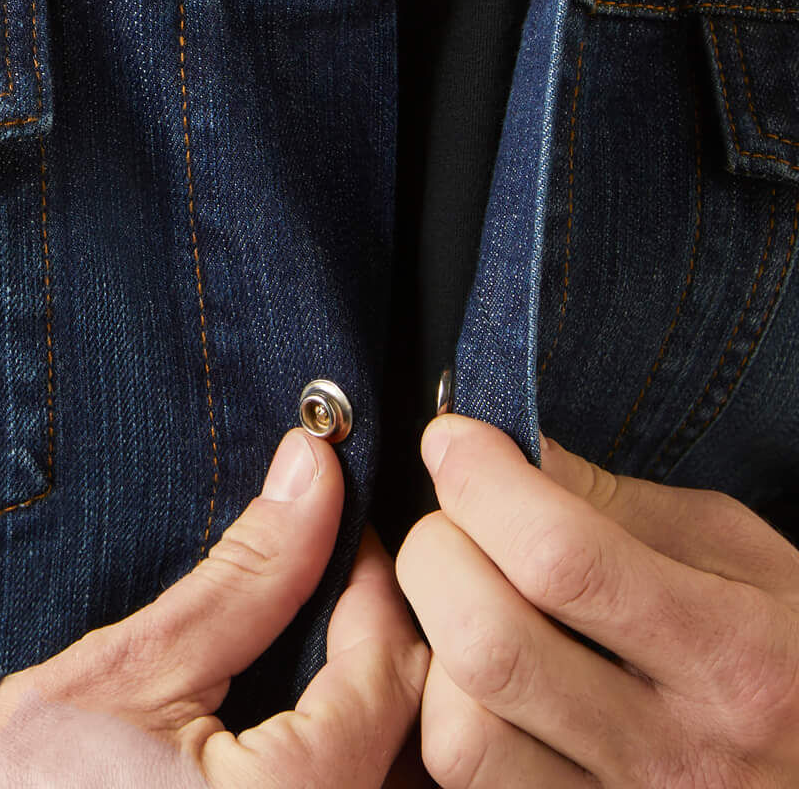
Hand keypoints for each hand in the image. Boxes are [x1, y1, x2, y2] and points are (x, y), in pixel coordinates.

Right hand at [0, 427, 428, 785]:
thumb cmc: (34, 777)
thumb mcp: (139, 662)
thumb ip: (247, 575)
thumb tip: (314, 472)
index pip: (389, 673)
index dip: (372, 582)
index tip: (340, 523)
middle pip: (419, 739)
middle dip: (385, 644)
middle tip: (341, 577)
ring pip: (402, 782)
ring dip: (379, 706)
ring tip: (329, 641)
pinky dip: (356, 758)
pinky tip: (311, 714)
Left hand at [395, 413, 798, 784]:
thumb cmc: (791, 650)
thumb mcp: (744, 558)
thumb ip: (616, 502)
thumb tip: (492, 450)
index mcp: (734, 660)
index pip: (559, 558)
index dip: (480, 482)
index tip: (455, 442)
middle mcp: (679, 757)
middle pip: (486, 643)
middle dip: (437, 553)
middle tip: (454, 524)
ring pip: (460, 736)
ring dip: (433, 651)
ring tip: (467, 607)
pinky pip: (473, 783)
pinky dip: (450, 719)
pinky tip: (478, 677)